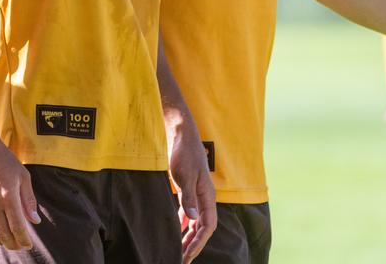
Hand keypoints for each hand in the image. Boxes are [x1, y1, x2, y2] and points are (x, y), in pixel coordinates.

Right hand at [0, 138, 40, 249]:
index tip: (28, 244)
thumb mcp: (22, 175)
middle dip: (13, 243)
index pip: (17, 227)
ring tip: (5, 241)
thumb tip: (34, 221)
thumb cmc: (3, 159)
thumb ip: (28, 200)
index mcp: (8, 195)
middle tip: (18, 245)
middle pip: (3, 234)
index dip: (24, 240)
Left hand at [168, 128, 216, 262]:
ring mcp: (197, 194)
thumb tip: (193, 219)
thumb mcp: (185, 175)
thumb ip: (188, 198)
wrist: (181, 134)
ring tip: (179, 251)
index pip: (208, 226)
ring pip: (195, 222)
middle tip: (181, 259)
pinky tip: (176, 230)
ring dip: (188, 236)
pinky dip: (183, 223)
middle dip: (193, 244)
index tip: (187, 255)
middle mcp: (205, 197)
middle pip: (202, 227)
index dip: (199, 242)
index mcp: (208, 195)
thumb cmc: (184, 152)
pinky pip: (188, 213)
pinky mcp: (188, 189)